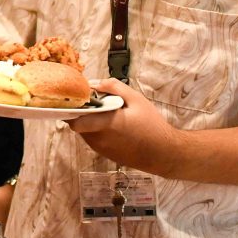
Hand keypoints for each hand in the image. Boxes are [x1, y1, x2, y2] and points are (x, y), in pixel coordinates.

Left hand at [67, 79, 181, 175]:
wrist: (164, 154)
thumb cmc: (152, 126)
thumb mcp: (137, 100)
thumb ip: (114, 87)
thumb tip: (94, 83)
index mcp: (105, 124)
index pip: (74, 121)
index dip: (73, 108)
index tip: (80, 98)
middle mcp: (99, 139)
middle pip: (78, 123)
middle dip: (83, 112)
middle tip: (96, 103)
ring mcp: (101, 149)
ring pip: (84, 131)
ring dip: (90, 121)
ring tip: (107, 113)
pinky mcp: (105, 154)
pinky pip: (93, 139)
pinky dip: (96, 130)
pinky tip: (112, 126)